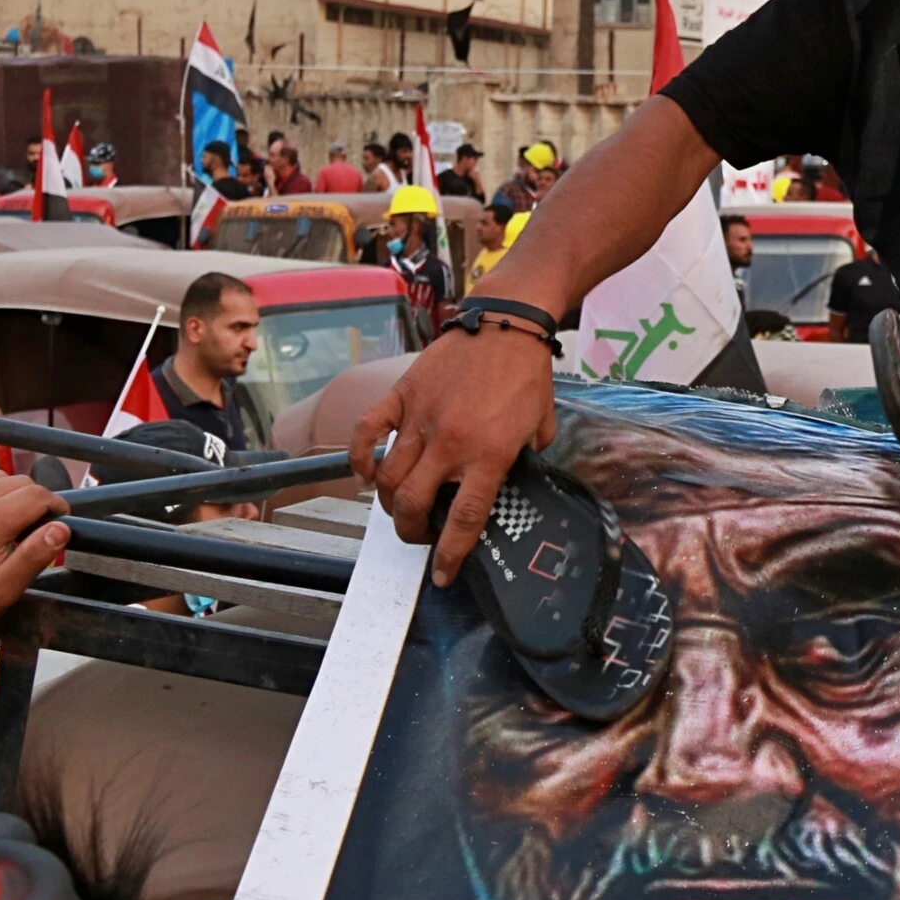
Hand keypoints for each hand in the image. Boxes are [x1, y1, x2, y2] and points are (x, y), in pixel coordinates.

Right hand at [353, 327, 558, 583]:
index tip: (442, 575)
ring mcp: (421, 419)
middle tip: (420, 535)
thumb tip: (512, 472)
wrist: (507, 324)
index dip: (450, 554)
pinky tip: (365, 474)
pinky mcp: (402, 396)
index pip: (463, 519)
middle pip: (412, 505)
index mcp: (489, 456)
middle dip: (411, 532)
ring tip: (399, 508)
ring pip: (387, 477)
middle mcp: (450, 444)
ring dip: (387, 503)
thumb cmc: (527, 374)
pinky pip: (368, 433)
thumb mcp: (540, 424)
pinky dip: (359, 458)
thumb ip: (526, 455)